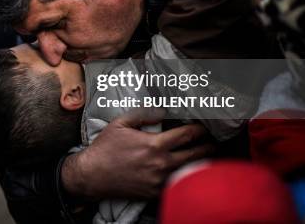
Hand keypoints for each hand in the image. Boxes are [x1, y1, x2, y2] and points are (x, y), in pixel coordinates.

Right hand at [61, 109, 214, 198]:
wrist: (92, 175)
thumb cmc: (104, 148)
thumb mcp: (120, 123)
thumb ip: (143, 114)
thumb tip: (162, 111)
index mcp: (154, 144)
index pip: (187, 135)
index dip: (200, 129)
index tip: (204, 127)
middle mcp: (161, 164)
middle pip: (195, 155)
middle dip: (207, 147)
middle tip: (212, 142)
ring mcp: (159, 180)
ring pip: (189, 171)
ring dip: (199, 163)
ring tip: (205, 156)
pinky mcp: (155, 192)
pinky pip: (176, 183)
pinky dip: (184, 176)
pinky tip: (187, 171)